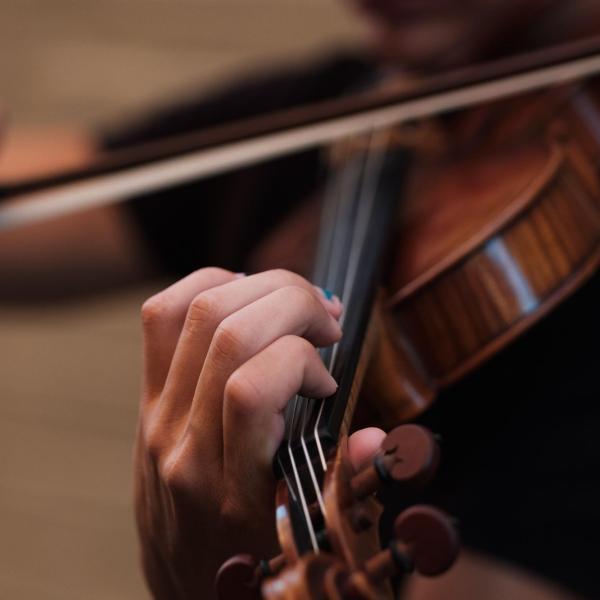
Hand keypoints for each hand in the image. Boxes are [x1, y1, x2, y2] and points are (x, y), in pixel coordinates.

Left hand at [134, 268, 384, 598]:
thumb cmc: (252, 564)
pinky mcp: (147, 399)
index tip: (328, 380)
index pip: (250, 389)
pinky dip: (209, 285)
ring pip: (195, 312)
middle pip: (228, 332)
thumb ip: (346, 486)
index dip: (303, 362)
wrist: (184, 588)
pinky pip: (162, 317)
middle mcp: (185, 445)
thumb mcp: (309, 540)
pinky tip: (247, 295)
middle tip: (327, 320)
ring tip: (296, 301)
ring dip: (258, 286)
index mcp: (232, 488)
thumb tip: (374, 437)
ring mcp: (159, 417)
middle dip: (292, 302)